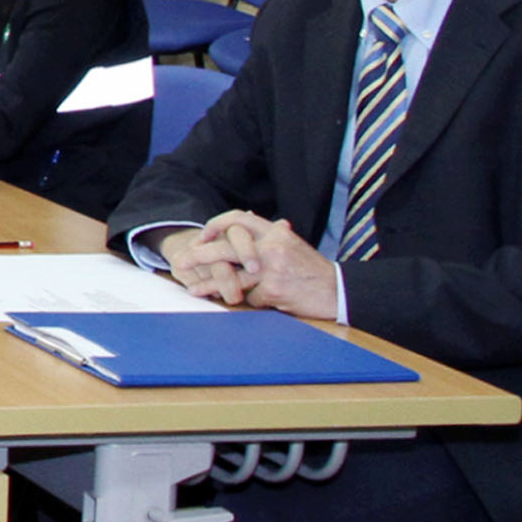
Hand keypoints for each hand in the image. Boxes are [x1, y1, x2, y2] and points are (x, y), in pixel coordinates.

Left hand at [167, 212, 340, 318]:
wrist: (338, 291)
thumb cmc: (313, 270)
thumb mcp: (293, 245)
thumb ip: (270, 233)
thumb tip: (248, 216)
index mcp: (275, 233)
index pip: (239, 219)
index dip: (216, 225)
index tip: (202, 236)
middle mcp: (272, 246)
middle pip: (227, 247)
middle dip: (200, 255)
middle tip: (184, 261)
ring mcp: (272, 268)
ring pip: (231, 276)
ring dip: (209, 285)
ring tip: (193, 290)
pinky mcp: (274, 289)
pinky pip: (252, 298)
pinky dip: (252, 302)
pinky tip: (260, 304)